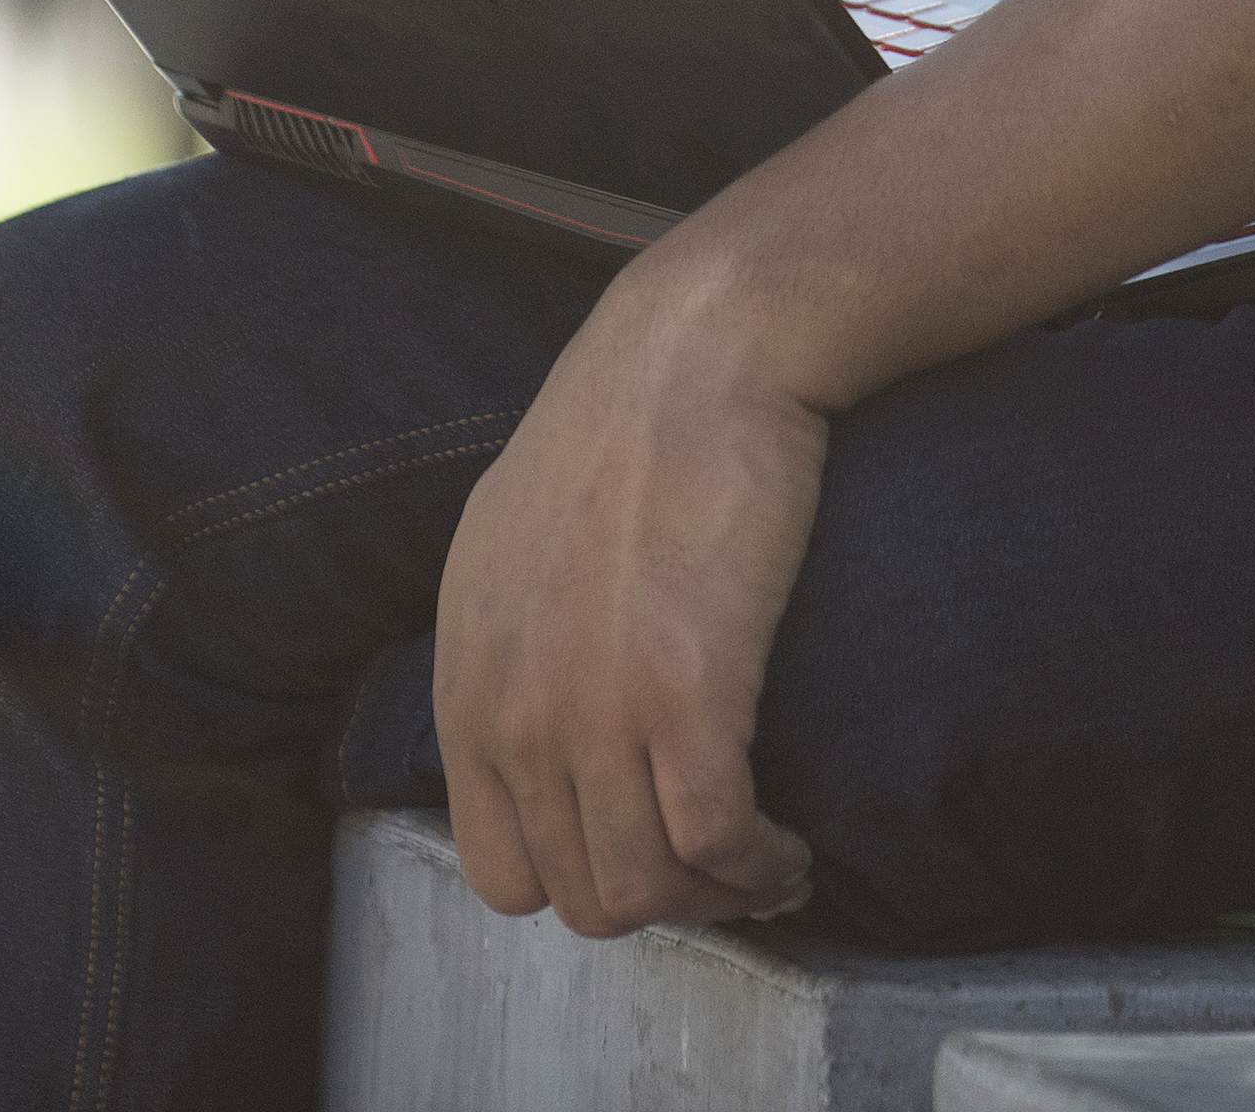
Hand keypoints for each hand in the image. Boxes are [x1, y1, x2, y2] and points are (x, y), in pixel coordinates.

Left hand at [431, 283, 826, 935]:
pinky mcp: (686, 699)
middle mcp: (514, 715)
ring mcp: (594, 713)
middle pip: (583, 896)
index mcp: (465, 682)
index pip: (501, 871)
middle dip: (664, 901)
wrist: (699, 353)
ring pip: (647, 891)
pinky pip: (716, 844)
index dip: (588, 879)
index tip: (652, 852)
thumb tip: (546, 715)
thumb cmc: (626, 424)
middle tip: (726, 871)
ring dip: (718, 898)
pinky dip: (760, 867)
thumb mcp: (509, 540)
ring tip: (767, 866)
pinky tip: (789, 849)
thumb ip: (509, 644)